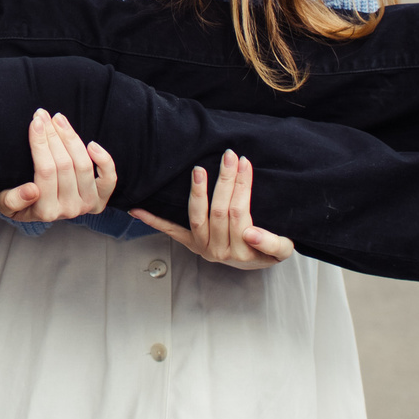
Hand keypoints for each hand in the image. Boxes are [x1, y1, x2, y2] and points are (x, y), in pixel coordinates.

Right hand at [0, 110, 116, 223]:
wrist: (37, 210)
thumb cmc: (19, 201)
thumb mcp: (7, 203)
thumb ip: (14, 200)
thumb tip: (32, 190)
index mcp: (45, 211)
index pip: (45, 171)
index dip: (40, 143)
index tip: (35, 122)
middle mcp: (69, 210)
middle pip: (64, 164)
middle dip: (53, 135)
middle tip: (43, 114)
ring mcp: (86, 204)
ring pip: (83, 165)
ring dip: (71, 138)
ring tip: (58, 119)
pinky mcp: (100, 200)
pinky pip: (108, 179)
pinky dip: (104, 161)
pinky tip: (92, 144)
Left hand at [130, 151, 289, 268]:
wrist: (254, 263)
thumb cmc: (268, 251)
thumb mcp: (281, 250)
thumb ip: (271, 243)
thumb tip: (250, 233)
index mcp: (243, 250)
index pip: (240, 212)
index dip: (242, 187)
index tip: (245, 162)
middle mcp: (218, 251)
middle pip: (220, 210)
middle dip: (225, 180)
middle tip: (228, 155)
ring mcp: (201, 247)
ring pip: (197, 216)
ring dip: (197, 191)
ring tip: (200, 169)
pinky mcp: (189, 243)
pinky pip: (171, 231)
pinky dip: (154, 221)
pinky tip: (138, 210)